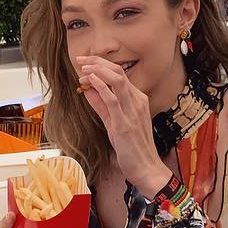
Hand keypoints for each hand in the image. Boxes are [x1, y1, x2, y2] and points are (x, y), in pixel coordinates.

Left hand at [77, 55, 172, 195]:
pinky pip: (112, 99)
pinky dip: (100, 86)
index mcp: (138, 100)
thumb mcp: (114, 123)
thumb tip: (88, 91)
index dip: (101, 66)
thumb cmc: (133, 148)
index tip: (86, 63)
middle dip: (98, 62)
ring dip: (98, 71)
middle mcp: (137, 102)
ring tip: (83, 67)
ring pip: (117, 80)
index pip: (120, 75)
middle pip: (118, 72)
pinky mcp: (124, 123)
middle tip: (81, 59)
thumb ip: (101, 106)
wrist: (146, 168)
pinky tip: (90, 80)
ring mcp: (132, 111)